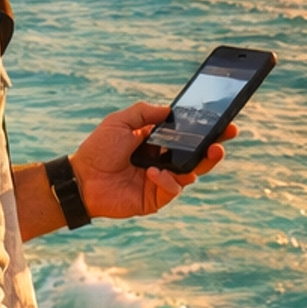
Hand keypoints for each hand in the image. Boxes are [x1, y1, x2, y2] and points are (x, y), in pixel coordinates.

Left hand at [72, 102, 236, 220]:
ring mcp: (161, 180)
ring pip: (192, 173)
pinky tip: (153, 173)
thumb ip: (143, 113)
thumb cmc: (97, 150)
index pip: (186, 136)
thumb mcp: (119, 122)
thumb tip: (169, 109)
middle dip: (214, 147)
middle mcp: (163, 161)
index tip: (223, 121)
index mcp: (156, 143)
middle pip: (196, 155)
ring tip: (208, 152)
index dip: (205, 130)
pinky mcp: (155, 199)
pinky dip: (168, 180)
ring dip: (200, 163)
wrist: (81, 179)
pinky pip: (173, 189)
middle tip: (225, 138)